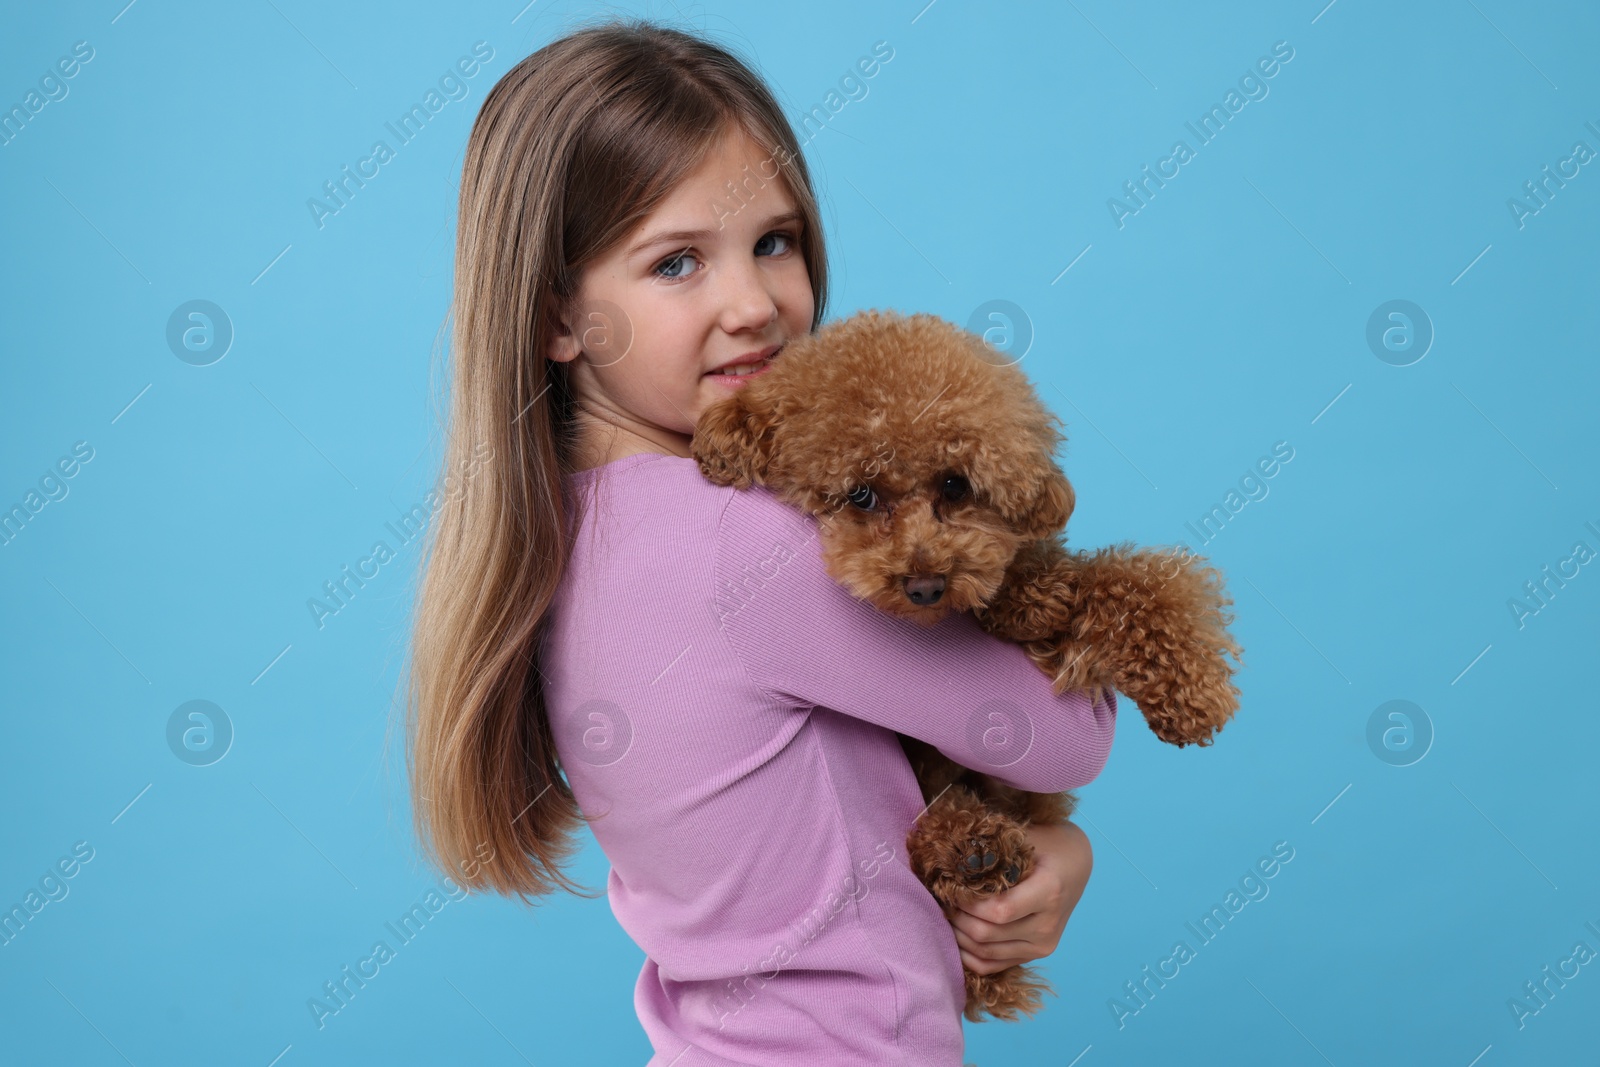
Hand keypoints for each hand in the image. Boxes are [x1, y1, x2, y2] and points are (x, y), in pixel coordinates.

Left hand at [948, 820, 1091, 974]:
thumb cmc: (1047, 844)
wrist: (1076, 865)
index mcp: (1048, 892)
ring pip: (987, 953)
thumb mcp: (1026, 837)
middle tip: (939, 901)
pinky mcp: (1036, 954)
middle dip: (956, 919)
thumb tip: (950, 859)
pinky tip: (956, 936)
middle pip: (988, 934)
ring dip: (958, 937)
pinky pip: (994, 966)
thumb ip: (993, 850)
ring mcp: (1043, 944)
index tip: (948, 887)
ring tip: (944, 914)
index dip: (967, 904)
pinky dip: (969, 955)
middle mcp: (1048, 925)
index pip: (999, 911)